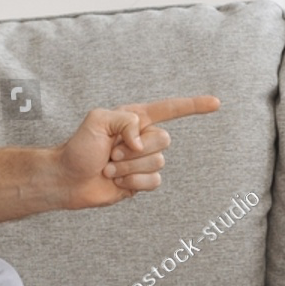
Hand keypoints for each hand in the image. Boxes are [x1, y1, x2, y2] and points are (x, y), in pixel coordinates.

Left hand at [53, 96, 220, 209]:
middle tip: (111, 153)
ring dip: (129, 167)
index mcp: (135, 118)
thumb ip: (126, 120)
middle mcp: (143, 138)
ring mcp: (143, 161)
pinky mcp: (141, 181)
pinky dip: (133, 182)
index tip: (216, 103)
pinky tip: (117, 182)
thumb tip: (142, 141)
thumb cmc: (78, 147)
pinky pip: (154, 182)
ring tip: (109, 168)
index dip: (194, 106)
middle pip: (164, 140)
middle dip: (135, 149)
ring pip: (158, 163)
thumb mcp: (97, 120)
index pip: (170, 109)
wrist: (67, 179)